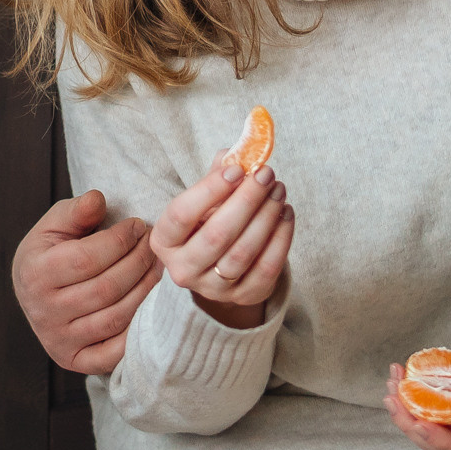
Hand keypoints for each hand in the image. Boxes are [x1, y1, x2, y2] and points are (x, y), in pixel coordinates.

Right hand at [14, 190, 162, 374]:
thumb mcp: (55, 224)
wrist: (34, 292)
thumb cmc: (51, 252)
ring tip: (158, 268)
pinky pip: (114, 351)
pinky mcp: (74, 360)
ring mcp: (58, 340)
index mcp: (35, 273)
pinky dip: (137, 330)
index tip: (139, 226)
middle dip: (139, 262)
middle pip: (106, 288)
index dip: (120, 241)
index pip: (88, 258)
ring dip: (146, 290)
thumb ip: (76, 210)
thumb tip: (98, 199)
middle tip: (155, 245)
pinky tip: (150, 303)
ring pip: (115, 317)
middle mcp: (44, 311)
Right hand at [149, 155, 292, 329]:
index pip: (181, 214)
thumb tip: (239, 152)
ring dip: (266, 217)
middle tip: (266, 174)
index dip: (210, 190)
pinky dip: (281, 239)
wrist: (217, 266)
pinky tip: (286, 214)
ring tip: (278, 191)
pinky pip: (266, 269)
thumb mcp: (203, 200)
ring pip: (243, 253)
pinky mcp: (242, 297)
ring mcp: (212, 289)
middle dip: (246, 201)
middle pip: (216, 235)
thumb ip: (217, 175)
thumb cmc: (207, 222)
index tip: (237, 169)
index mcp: (164, 240)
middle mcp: (182, 269)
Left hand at [382, 304, 450, 449]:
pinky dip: (411, 395)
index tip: (419, 423)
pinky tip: (400, 373)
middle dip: (415, 427)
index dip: (444, 441)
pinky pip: (431, 405)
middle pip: (447, 443)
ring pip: (434, 426)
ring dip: (408, 412)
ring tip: (392, 383)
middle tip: (392, 398)